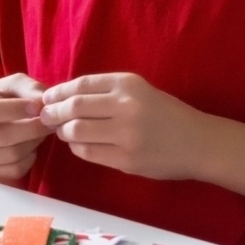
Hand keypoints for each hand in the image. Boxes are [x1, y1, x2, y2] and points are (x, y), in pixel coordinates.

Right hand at [0, 73, 52, 181]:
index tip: (37, 107)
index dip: (14, 110)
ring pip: (12, 154)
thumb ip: (30, 89)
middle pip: (1, 136)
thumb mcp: (15, 86)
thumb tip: (43, 104)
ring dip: (34, 142)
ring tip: (41, 131)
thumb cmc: (6, 100)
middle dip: (32, 128)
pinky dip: (30, 158)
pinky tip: (30, 146)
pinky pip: (16, 169)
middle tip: (50, 121)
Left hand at [40, 73, 202, 178]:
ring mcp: (127, 135)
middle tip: (46, 116)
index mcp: (127, 84)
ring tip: (62, 131)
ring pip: (76, 132)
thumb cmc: (163, 114)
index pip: (80, 85)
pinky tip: (79, 144)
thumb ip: (102, 91)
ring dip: (63, 131)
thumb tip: (58, 96)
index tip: (46, 98)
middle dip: (53, 112)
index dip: (57, 92)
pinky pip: (88, 152)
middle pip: (74, 108)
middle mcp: (126, 107)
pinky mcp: (126, 160)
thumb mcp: (136, 91)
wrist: (198, 143)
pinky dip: (77, 148)